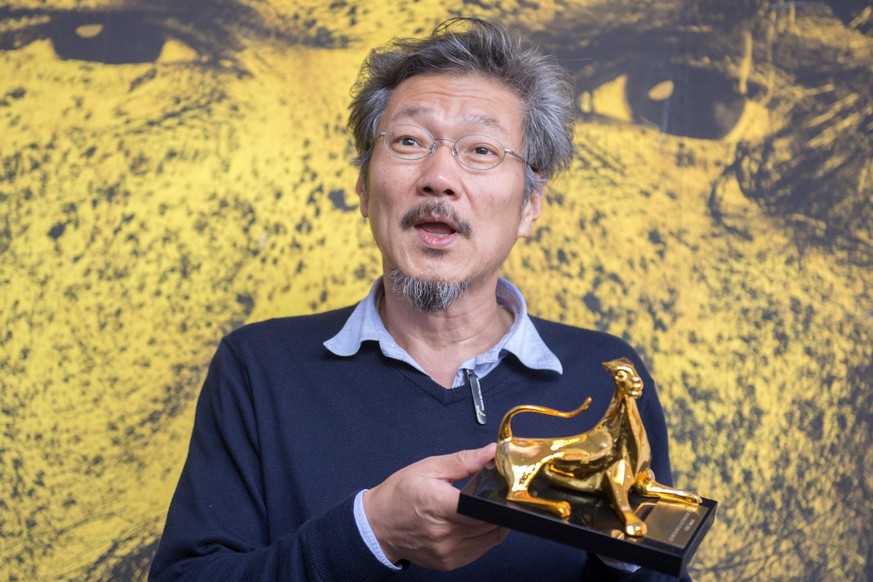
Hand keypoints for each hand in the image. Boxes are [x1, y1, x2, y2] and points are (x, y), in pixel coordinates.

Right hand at [362, 443, 508, 570]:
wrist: (378, 525)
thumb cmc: (400, 494)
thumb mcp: (429, 468)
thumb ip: (464, 461)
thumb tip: (491, 452)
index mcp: (437, 505)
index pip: (479, 507)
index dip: (495, 497)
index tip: (499, 488)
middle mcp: (443, 533)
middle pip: (489, 522)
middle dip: (495, 506)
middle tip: (488, 494)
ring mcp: (447, 551)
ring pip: (489, 537)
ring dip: (491, 522)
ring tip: (478, 508)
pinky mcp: (449, 562)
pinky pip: (481, 549)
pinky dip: (484, 535)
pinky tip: (473, 523)